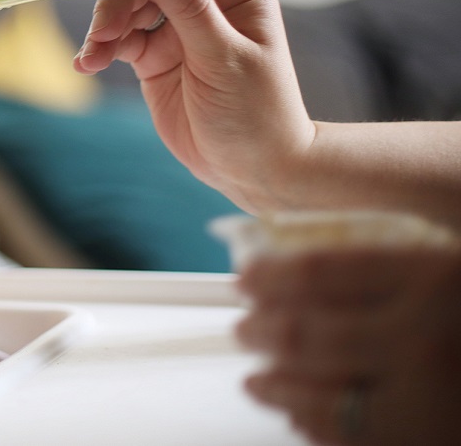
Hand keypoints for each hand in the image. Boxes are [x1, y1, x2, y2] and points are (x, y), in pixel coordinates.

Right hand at [71, 0, 311, 209]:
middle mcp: (205, 1)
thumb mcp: (222, 58)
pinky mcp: (153, 56)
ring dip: (104, 26)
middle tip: (102, 33)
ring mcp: (177, 29)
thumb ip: (189, 7)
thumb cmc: (256, 112)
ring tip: (94, 56)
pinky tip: (88, 64)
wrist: (253, 170)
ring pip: (127, 5)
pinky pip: (118, 39)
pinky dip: (100, 48)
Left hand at [236, 248, 460, 444]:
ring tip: (257, 381)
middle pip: (307, 333)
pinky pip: (350, 438)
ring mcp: (426, 401)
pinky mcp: (425, 443)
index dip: (271, 275)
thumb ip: (389, 267)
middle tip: (244, 329)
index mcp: (433, 279)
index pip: (321, 272)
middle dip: (260, 332)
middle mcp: (424, 338)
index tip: (249, 278)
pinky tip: (299, 417)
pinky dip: (315, 424)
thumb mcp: (451, 277)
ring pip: (319, 396)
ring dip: (276, 387)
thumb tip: (298, 257)